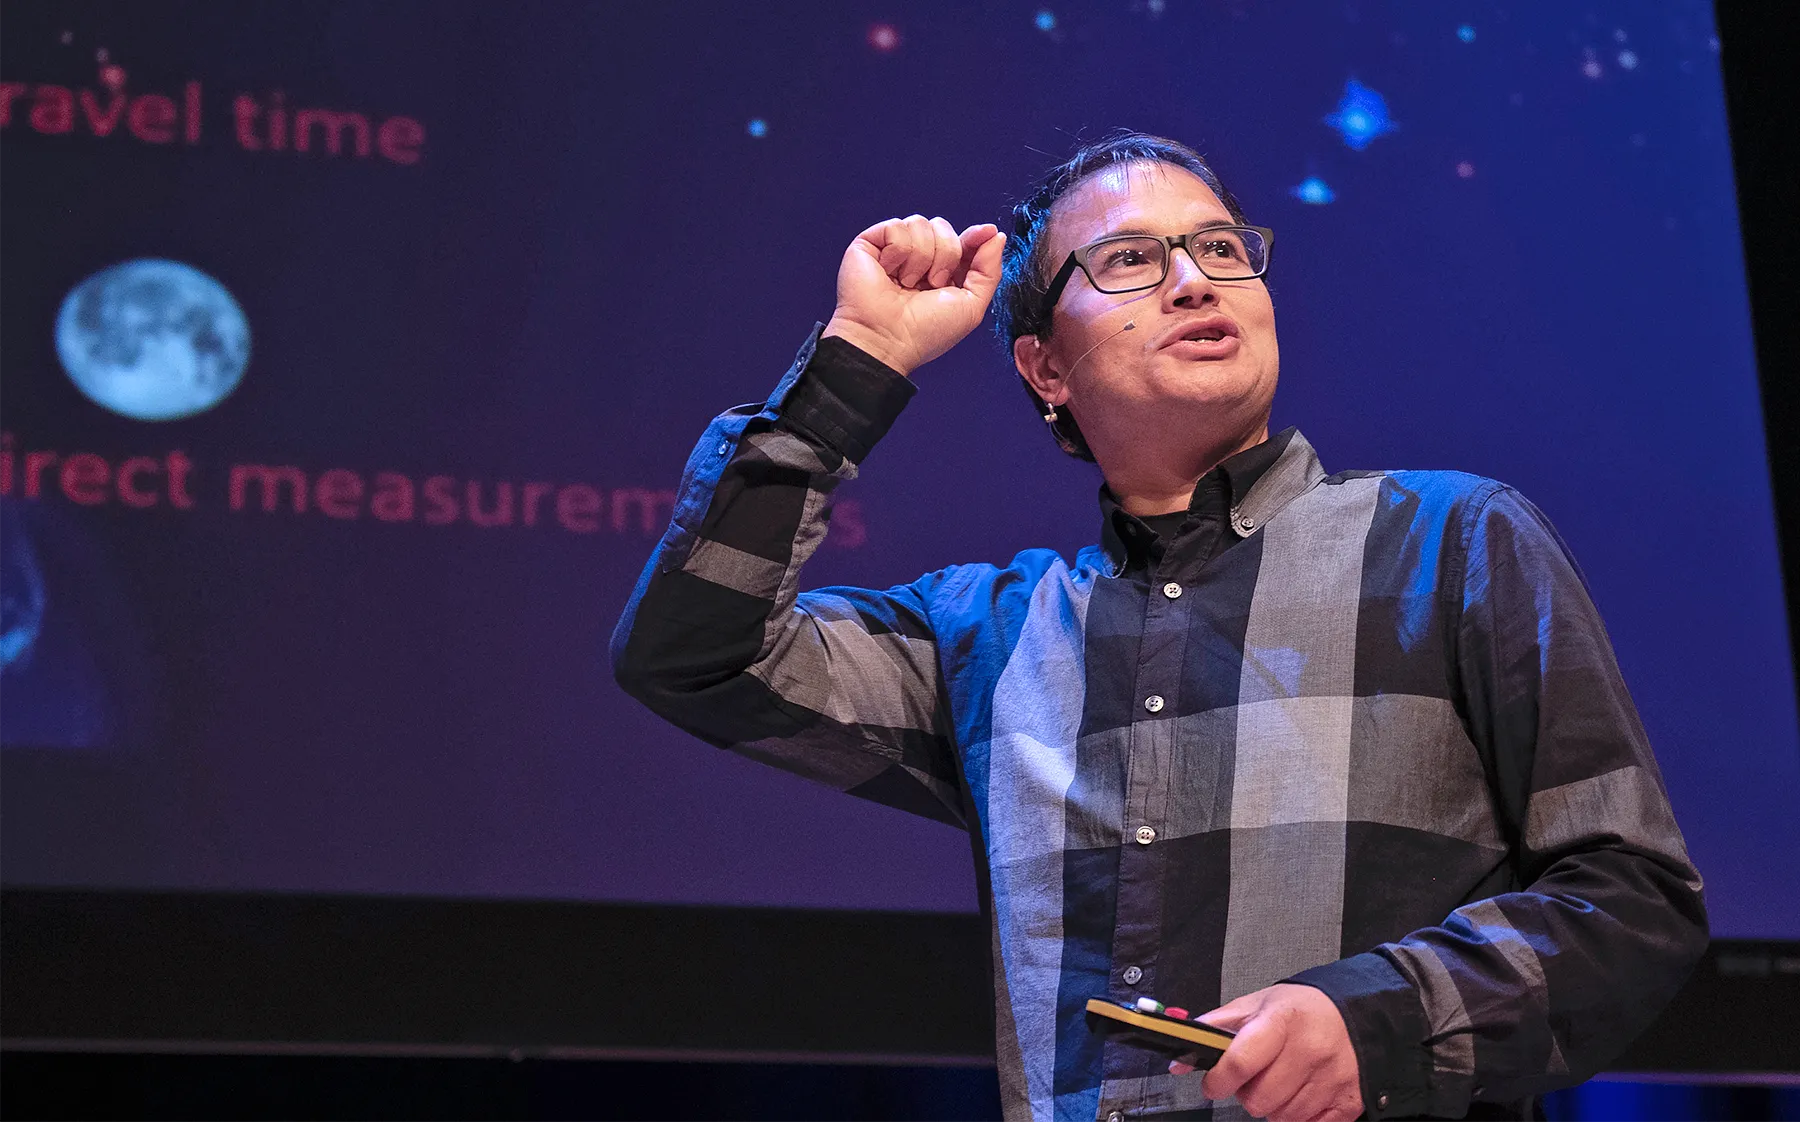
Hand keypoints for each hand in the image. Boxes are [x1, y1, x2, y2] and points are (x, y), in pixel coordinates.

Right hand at [822, 215, 1004, 375]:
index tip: (985, 234)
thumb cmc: (925, 331)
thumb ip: (989, 269)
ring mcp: (894, 250)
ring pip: (920, 223)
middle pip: (943, 227)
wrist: (888, 339)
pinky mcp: (871, 244)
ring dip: (921, 258)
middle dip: (946, 255)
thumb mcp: (972, 305)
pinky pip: (897, 226)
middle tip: (932, 285)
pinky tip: (889, 274)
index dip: (974, 236)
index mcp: (943, 272)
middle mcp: (919, 259)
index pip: (962, 239)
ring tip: (907, 284)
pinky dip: (898, 252)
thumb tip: (995, 235)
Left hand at [1170, 983, 1362, 1121]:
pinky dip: (1299, 1115)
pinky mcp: (1348, 1101)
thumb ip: (1214, 1029)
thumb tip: (1179, 1059)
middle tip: (1255, 1078)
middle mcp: (1309, 1050)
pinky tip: (1301, 1093)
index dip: (1219, 1080)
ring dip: (1273, 1105)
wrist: (1356, 1013)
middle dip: (1247, 1093)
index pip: (1241, 1062)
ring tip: (1281, 1081)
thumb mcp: (1256, 1004)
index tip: (1213, 1084)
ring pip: (1282, 1117)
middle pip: (1259, 1099)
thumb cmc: (1301, 1009)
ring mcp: (1332, 1078)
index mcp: (1282, 1021)